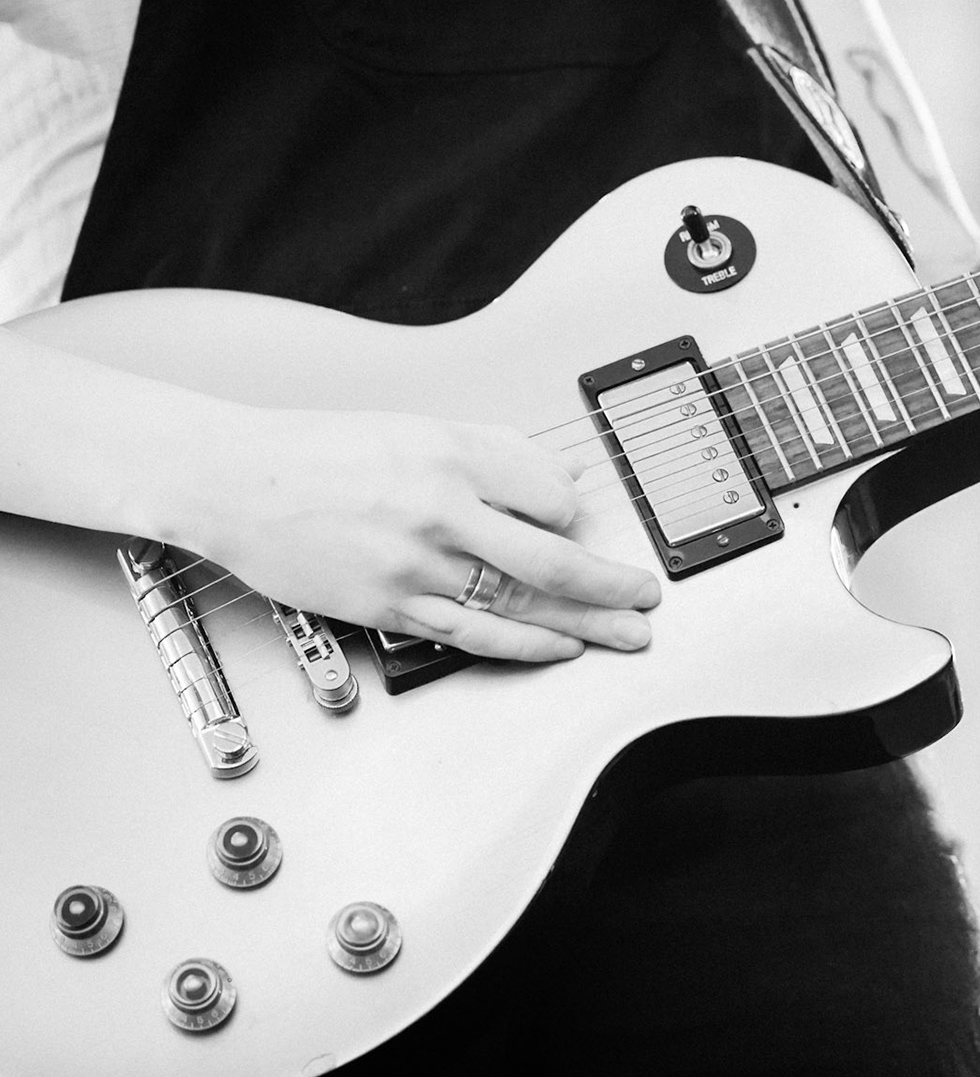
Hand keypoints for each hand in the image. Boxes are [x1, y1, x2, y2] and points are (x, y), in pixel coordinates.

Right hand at [171, 406, 658, 661]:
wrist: (236, 481)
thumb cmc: (323, 451)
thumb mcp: (418, 428)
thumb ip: (495, 454)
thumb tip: (561, 481)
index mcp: (452, 455)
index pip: (553, 497)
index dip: (577, 516)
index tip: (586, 527)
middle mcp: (439, 510)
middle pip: (552, 561)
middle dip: (611, 585)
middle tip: (646, 596)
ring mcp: (413, 564)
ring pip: (519, 606)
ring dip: (583, 624)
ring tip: (625, 632)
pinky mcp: (387, 605)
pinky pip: (472, 634)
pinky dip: (524, 645)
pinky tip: (558, 647)